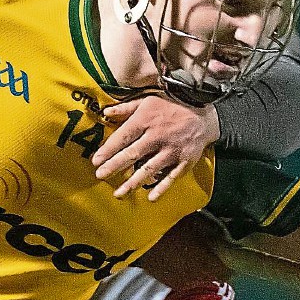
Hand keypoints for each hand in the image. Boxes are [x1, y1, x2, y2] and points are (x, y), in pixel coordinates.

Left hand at [92, 95, 219, 200]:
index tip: (95, 160)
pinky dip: (162, 188)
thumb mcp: (148, 101)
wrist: (203, 115)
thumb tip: (105, 112)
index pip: (124, 136)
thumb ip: (126, 108)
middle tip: (100, 176)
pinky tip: (151, 198)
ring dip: (133, 182)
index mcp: (147, 120)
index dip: (109, 149)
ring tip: (118, 193)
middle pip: (133, 154)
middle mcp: (158, 136)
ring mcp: (172, 150)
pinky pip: (171, 177)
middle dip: (115, 166)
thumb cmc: (171, 107)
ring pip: (149, 168)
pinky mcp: (184, 161)